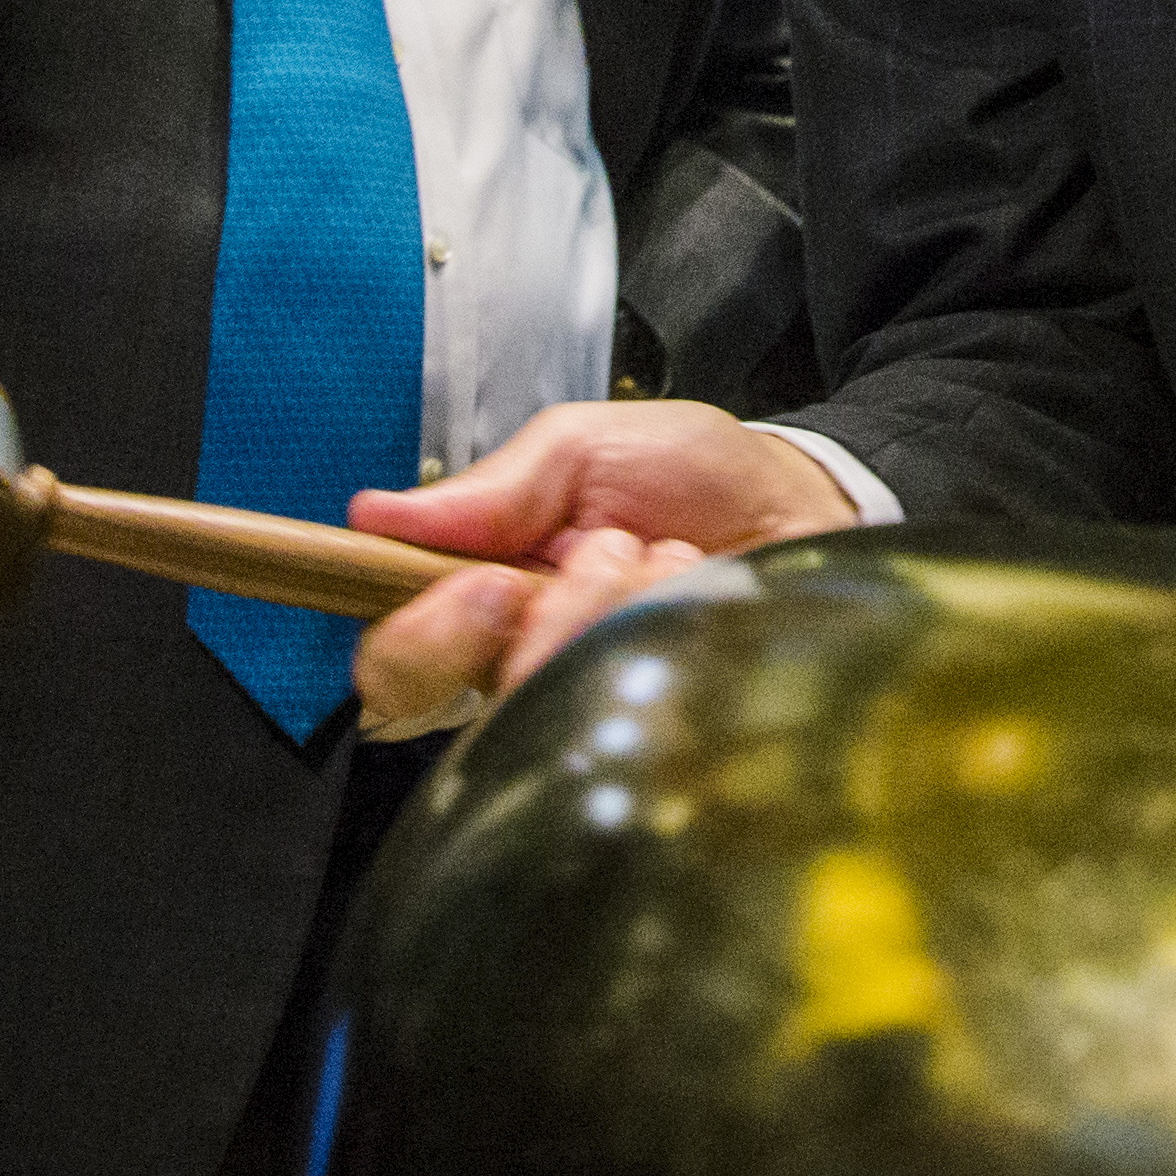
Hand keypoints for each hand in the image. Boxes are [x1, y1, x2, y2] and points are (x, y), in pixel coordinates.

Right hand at [346, 400, 861, 721]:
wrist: (799, 503)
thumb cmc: (689, 476)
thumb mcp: (586, 447)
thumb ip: (495, 485)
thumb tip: (375, 514)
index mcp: (483, 602)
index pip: (396, 663)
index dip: (422, 636)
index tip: (490, 583)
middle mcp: (523, 668)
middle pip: (459, 715)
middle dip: (534, 625)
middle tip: (595, 560)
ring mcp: (588, 704)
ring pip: (550, 702)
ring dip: (616, 607)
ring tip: (667, 555)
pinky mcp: (661, 728)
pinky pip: (638, 713)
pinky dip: (672, 623)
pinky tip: (701, 589)